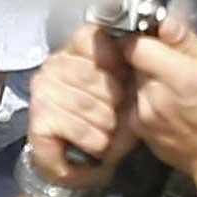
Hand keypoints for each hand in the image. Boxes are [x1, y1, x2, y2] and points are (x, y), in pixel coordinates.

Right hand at [26, 22, 136, 189]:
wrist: (92, 163)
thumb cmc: (114, 122)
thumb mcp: (135, 86)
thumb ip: (140, 59)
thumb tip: (158, 33)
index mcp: (77, 51)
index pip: (89, 36)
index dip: (113, 58)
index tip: (124, 76)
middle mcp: (54, 66)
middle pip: (90, 72)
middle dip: (114, 100)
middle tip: (117, 113)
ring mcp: (42, 93)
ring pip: (86, 104)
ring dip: (107, 126)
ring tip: (108, 131)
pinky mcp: (38, 121)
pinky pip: (75, 127)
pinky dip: (93, 141)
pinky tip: (96, 144)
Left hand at [124, 12, 196, 175]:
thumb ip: (191, 43)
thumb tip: (165, 24)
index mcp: (180, 78)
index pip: (137, 46)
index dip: (143, 36)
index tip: (155, 35)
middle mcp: (154, 97)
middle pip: (133, 62)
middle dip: (148, 57)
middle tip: (172, 62)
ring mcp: (141, 115)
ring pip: (132, 80)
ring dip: (147, 77)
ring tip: (172, 84)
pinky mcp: (136, 127)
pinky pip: (133, 99)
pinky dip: (145, 96)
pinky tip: (167, 102)